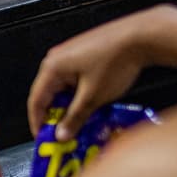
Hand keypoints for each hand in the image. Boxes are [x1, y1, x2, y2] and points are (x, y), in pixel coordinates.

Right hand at [27, 12, 149, 140]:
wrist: (141, 37)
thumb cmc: (116, 60)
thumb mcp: (93, 96)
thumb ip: (75, 117)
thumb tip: (62, 133)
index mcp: (53, 67)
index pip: (36, 100)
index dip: (37, 122)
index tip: (44, 138)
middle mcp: (58, 58)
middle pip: (48, 94)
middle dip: (56, 116)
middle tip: (65, 134)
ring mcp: (71, 55)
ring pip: (63, 88)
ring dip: (69, 106)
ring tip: (81, 123)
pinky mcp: (83, 55)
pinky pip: (73, 80)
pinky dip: (78, 95)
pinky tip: (90, 106)